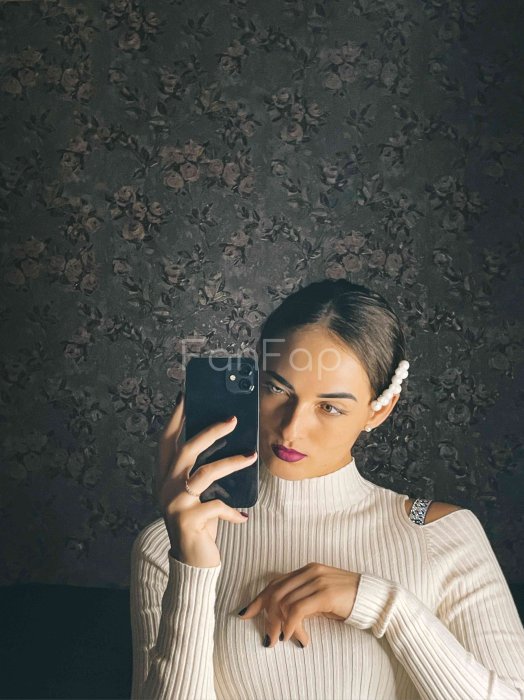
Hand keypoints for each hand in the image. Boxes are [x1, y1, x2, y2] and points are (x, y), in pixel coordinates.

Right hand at [155, 392, 256, 567]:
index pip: (167, 441)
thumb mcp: (198, 494)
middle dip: (210, 431)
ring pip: (205, 473)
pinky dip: (231, 511)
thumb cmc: (201, 522)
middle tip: (233, 419)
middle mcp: (165, 487)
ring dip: (231, 463)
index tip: (186, 396)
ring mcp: (174, 504)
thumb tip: (229, 440)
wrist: (191, 563)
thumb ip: (203, 472)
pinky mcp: (187, 521)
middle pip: (187, 450)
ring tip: (252, 456)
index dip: (175, 418)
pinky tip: (242, 517)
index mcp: (166, 477)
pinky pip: (216, 506)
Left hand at [238, 562, 361, 647]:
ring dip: (279, 624)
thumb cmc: (348, 599)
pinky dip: (291, 624)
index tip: (245, 614)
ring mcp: (317, 580)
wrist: (374, 597)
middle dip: (266, 616)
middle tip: (267, 638)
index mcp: (307, 569)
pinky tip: (291, 636)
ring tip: (281, 639)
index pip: (275, 582)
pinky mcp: (325, 593)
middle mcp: (309, 571)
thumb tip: (283, 614)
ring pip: (284, 602)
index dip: (258, 599)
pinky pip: (298, 609)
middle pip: (276, 592)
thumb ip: (304, 597)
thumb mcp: (321, 595)